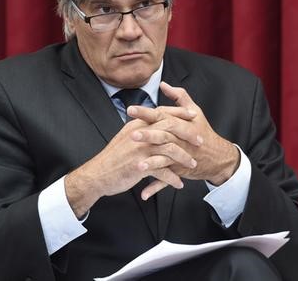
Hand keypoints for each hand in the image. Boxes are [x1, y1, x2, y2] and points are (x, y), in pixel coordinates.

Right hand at [64, 106, 198, 216]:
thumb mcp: (126, 136)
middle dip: (188, 134)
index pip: (162, 113)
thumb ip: (141, 129)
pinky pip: (162, 171)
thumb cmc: (114, 157)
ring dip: (183, 158)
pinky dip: (172, 178)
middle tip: (200, 141)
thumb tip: (154, 121)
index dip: (179, 113)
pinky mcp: (139, 166)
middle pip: (170, 128)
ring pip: (169, 149)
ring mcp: (140, 150)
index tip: (194, 115)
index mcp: (138, 125)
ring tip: (192, 164)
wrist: (98, 174)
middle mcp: (140, 134)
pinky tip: (179, 183)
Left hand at [128, 81, 240, 199]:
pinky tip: (143, 192)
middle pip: (163, 135)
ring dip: (151, 163)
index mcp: (181, 124)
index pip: (162, 115)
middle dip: (148, 135)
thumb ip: (179, 97)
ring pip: (165, 159)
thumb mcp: (195, 111)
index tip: (130, 109)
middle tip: (132, 134)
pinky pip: (168, 179)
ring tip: (137, 164)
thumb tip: (163, 84)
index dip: (146, 112)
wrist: (218, 156)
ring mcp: (181, 155)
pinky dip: (156, 186)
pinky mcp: (181, 170)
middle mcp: (181, 139)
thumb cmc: (204, 131)